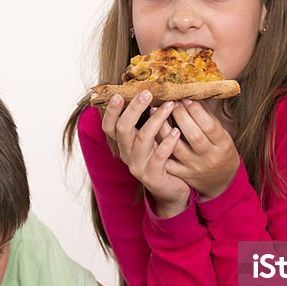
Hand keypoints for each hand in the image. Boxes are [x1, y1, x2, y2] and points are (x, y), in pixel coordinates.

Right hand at [101, 91, 188, 214]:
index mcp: (124, 145)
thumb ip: (146, 123)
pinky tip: (177, 131)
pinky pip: (159, 156)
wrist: (172, 192)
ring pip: (142, 139)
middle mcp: (127, 156)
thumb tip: (149, 93)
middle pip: (123, 129)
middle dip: (135, 109)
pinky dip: (168, 142)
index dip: (111, 111)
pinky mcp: (153, 177)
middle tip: (147, 93)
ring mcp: (139, 167)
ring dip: (157, 120)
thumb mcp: (151, 141)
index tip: (119, 94)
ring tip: (170, 106)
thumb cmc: (162, 160)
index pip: (109, 127)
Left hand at [160, 99, 239, 199]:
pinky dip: (157, 146)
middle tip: (170, 102)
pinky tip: (151, 132)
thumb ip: (208, 117)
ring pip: (176, 147)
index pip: (209, 125)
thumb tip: (192, 95)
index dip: (196, 110)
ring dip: (164, 127)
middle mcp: (209, 157)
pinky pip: (166, 160)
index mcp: (223, 145)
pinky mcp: (182, 175)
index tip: (185, 98)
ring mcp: (194, 167)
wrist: (221, 181)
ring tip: (156, 112)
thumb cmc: (220, 150)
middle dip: (180, 116)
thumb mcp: (222, 135)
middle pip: (193, 135)